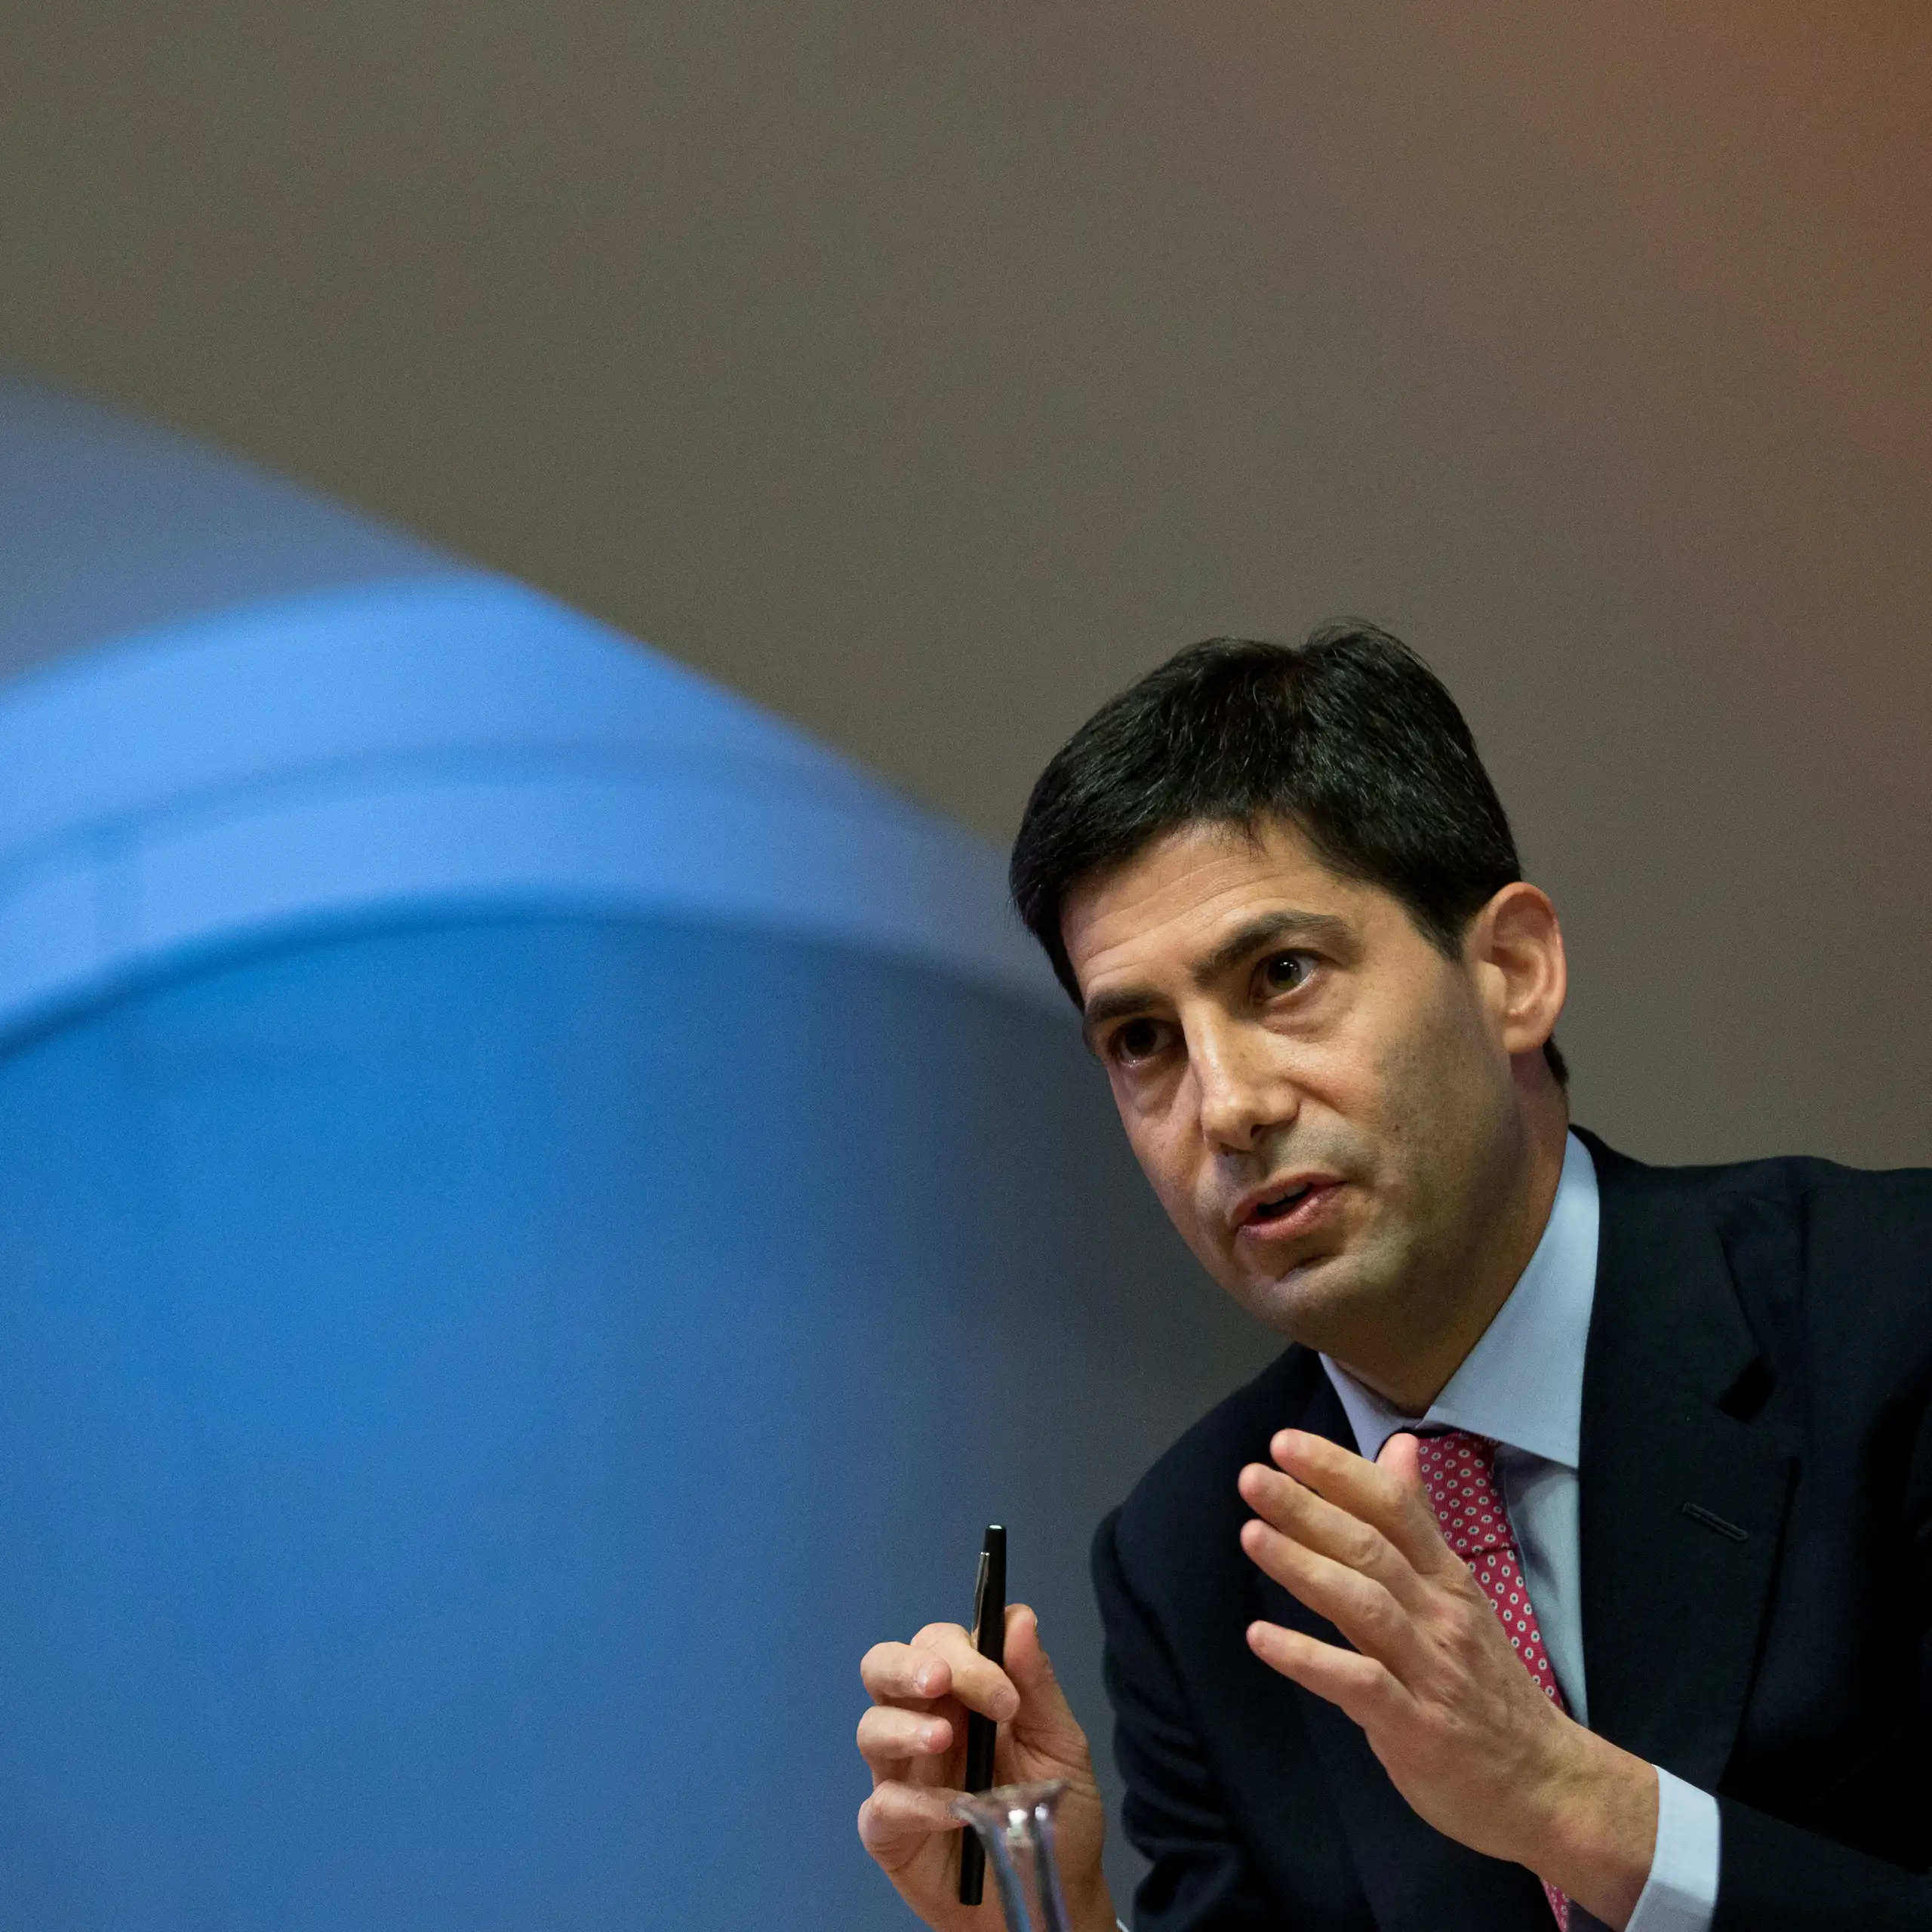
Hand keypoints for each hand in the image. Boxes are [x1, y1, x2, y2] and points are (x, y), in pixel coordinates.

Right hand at [857, 1605, 1114, 1931]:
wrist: (1052, 1895)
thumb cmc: (1056, 1815)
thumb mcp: (1059, 1745)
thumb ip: (1036, 1683)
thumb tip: (1019, 1616)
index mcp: (964, 1695)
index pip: (940, 1643)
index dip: (965, 1654)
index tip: (1004, 1692)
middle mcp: (924, 1723)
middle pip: (884, 1667)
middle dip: (907, 1665)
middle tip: (940, 1681)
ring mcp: (903, 1775)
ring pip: (870, 1727)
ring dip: (903, 1727)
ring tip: (944, 1742)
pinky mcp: (888, 1830)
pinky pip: (880, 1804)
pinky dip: (913, 1803)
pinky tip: (951, 1813)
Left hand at [1238, 1430, 1656, 1928]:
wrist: (1547, 1783)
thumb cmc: (1486, 1684)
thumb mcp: (1458, 1593)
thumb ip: (1417, 1523)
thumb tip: (1398, 1446)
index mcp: (1447, 1578)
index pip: (1395, 1508)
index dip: (1340, 1472)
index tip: (1285, 1443)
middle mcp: (1440, 1615)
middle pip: (1371, 1549)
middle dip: (1309, 1508)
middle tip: (1251, 1478)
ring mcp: (1430, 1671)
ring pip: (1364, 1605)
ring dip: (1305, 1568)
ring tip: (1252, 1536)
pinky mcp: (1416, 1727)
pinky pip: (1359, 1683)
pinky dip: (1308, 1658)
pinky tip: (1261, 1638)